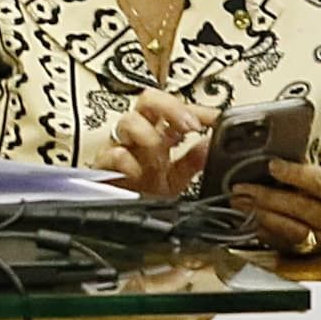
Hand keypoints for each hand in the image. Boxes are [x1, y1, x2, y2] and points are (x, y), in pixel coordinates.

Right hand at [82, 89, 215, 197]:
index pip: (178, 108)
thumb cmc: (145, 193)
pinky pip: (114, 154)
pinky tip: (138, 172)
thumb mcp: (177, 178)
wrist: (121, 219)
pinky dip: (128, 160)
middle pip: (148, 100)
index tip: (216, 119)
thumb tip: (212, 144)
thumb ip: (194, 161)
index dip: (198, 109)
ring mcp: (121, 147)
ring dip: (149, 135)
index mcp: (159, 133)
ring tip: (160, 153)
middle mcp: (139, 134)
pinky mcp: (104, 165)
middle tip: (190, 125)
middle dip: (170, 107)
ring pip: (128, 121)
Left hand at [228, 151, 320, 257]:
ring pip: (291, 229)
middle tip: (241, 189)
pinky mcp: (302, 251)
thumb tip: (265, 160)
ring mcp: (319, 238)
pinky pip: (279, 242)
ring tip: (238, 203)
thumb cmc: (311, 195)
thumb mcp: (309, 178)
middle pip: (301, 207)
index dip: (295, 174)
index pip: (320, 182)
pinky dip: (259, 229)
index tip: (272, 166)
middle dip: (267, 197)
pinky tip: (244, 218)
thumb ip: (293, 170)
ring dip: (260, 214)